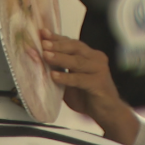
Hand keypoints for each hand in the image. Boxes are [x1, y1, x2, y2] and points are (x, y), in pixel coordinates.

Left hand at [40, 30, 137, 144]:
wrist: (106, 112)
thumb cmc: (86, 95)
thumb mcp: (69, 80)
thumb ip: (58, 70)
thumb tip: (37, 60)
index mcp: (89, 55)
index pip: (71, 43)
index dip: (57, 38)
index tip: (42, 33)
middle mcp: (96, 59)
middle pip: (75, 47)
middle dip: (57, 44)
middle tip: (43, 43)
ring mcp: (99, 70)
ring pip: (77, 61)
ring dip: (60, 58)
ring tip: (46, 55)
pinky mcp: (99, 83)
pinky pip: (80, 79)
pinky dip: (66, 77)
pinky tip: (54, 76)